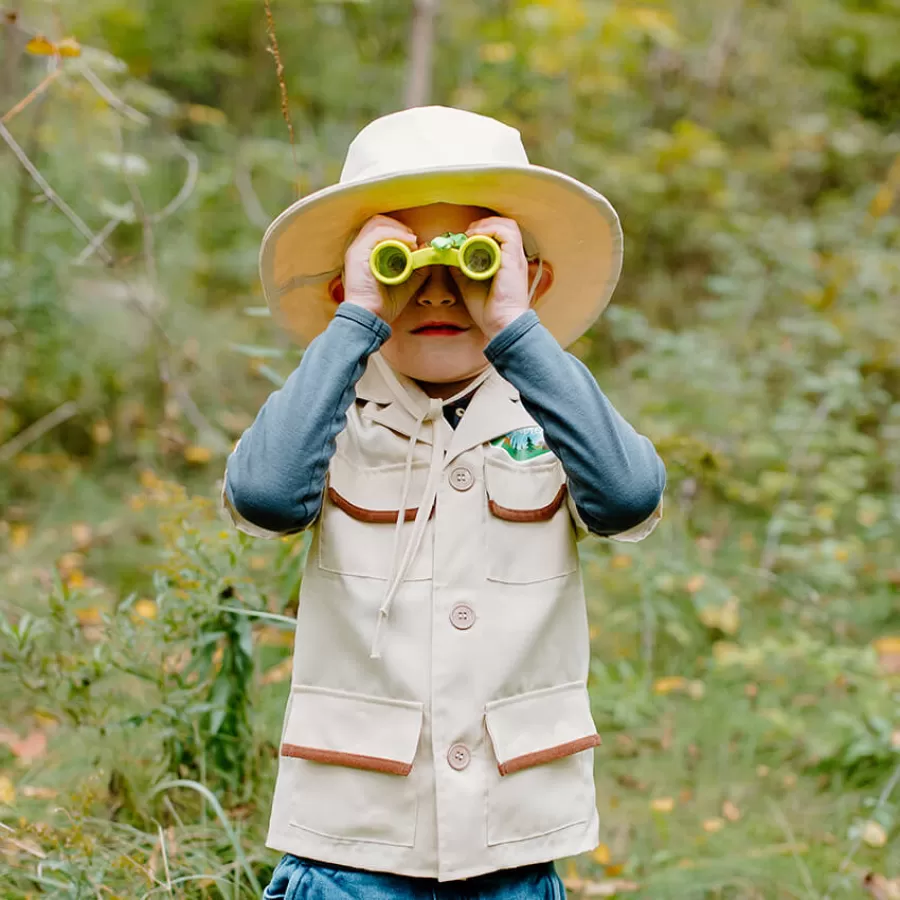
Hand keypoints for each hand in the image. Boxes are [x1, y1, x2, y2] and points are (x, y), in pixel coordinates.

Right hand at [342, 215, 417, 323]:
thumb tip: (426, 251)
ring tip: (412, 241)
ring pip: (378, 223)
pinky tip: (408, 244)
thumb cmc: (384, 305)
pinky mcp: (358, 253)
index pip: (381, 229)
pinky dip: (396, 234)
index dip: (399, 230)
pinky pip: (378, 233)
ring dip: (399, 229)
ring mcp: (357, 249)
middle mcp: (359, 248)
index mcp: (367, 254)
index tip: (414, 242)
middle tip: (414, 240)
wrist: (370, 318)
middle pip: (378, 222)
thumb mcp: (406, 283)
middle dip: (400, 227)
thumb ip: (417, 269)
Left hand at [453, 216, 530, 338]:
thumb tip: (449, 256)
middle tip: (466, 235)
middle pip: (505, 225)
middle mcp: (513, 257)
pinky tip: (474, 239)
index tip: (463, 240)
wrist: (502, 324)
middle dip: (483, 225)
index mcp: (506, 262)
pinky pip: (505, 233)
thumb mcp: (468, 284)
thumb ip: (461, 269)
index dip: (481, 231)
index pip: (500, 234)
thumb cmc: (489, 311)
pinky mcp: (514, 259)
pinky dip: (489, 231)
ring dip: (485, 226)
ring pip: (506, 225)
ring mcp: (515, 258)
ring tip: (470, 235)